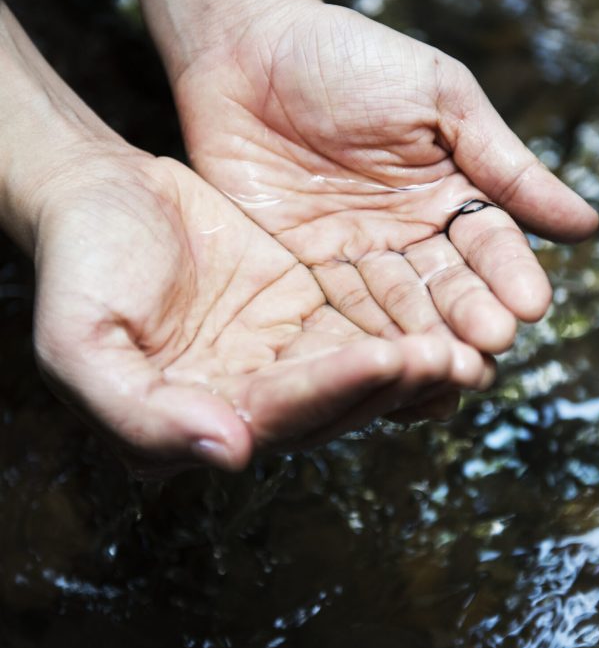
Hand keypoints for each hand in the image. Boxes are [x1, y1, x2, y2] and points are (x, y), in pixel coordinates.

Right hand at [31, 147, 491, 475]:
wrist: (103, 194)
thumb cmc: (81, 263)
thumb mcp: (79, 342)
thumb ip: (138, 414)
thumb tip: (230, 453)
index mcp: (196, 419)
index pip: (277, 416)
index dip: (331, 389)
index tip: (385, 357)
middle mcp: (247, 400)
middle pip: (332, 404)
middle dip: (391, 384)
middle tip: (452, 359)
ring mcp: (281, 357)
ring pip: (358, 373)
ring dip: (413, 365)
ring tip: (470, 349)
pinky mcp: (306, 313)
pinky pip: (362, 324)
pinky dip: (404, 327)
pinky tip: (450, 323)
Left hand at [175, 0, 598, 354]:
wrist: (248, 49)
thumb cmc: (351, 58)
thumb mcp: (439, 98)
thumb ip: (504, 163)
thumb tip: (587, 225)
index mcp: (450, 195)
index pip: (488, 244)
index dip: (508, 274)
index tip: (531, 305)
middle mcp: (409, 239)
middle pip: (446, 289)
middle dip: (469, 317)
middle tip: (490, 347)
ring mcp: (355, 261)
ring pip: (397, 313)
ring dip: (422, 343)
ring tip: (448, 373)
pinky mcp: (301, 275)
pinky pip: (334, 316)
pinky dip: (361, 345)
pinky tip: (385, 374)